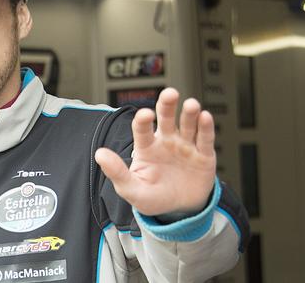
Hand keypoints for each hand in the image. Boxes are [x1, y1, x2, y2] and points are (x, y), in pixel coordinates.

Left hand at [95, 88, 215, 215]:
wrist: (179, 210)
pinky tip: (205, 117)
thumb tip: (99, 154)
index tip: (145, 114)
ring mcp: (185, 146)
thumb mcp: (132, 189)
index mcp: (146, 147)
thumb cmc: (153, 197)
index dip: (143, 120)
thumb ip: (116, 172)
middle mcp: (166, 141)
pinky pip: (205, 139)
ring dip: (189, 113)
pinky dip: (205, 127)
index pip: (142, 129)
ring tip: (191, 104)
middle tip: (170, 93)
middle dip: (167, 104)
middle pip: (166, 118)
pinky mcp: (204, 155)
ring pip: (188, 125)